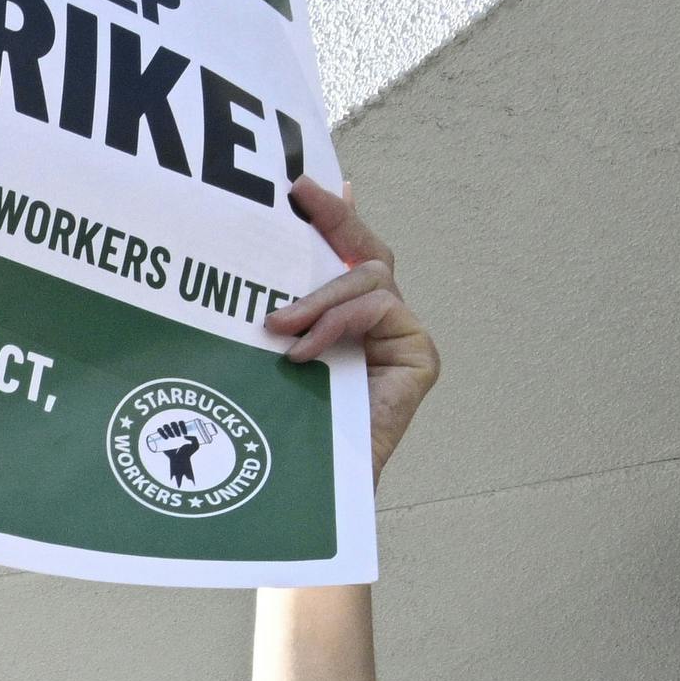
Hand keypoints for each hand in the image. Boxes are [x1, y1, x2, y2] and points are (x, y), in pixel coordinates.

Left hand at [266, 177, 437, 476]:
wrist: (302, 497)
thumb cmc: (278, 430)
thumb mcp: (265, 353)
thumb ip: (272, 305)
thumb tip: (260, 248)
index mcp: (343, 317)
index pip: (343, 251)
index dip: (332, 212)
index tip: (300, 184)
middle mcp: (377, 321)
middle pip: (366, 251)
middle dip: (335, 217)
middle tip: (298, 197)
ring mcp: (401, 335)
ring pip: (369, 278)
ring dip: (319, 297)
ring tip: (277, 327)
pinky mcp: (419, 355)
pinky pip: (381, 309)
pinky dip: (339, 323)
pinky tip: (302, 351)